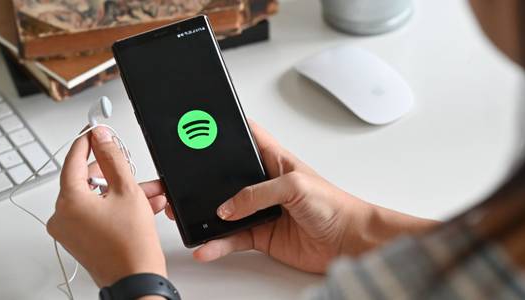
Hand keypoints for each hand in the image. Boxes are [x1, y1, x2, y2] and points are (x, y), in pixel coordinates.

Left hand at [47, 127, 166, 286]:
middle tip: (131, 166)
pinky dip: (118, 207)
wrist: (137, 279)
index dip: (87, 141)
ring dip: (123, 192)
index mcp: (69, 201)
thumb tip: (102, 136)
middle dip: (116, 173)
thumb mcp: (128, 190)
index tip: (96, 130)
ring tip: (150, 192)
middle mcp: (63, 216)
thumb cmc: (131, 245)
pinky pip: (98, 213)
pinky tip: (144, 205)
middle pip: (88, 180)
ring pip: (97, 198)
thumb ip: (113, 158)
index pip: (74, 160)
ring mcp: (70, 230)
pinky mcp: (81, 239)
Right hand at [151, 121, 435, 272]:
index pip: (245, 136)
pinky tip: (206, 247)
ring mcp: (259, 210)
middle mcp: (263, 184)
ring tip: (182, 215)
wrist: (347, 241)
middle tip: (176, 181)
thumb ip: (258, 193)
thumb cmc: (334, 205)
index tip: (199, 125)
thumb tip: (228, 206)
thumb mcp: (296, 186)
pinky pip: (231, 239)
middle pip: (224, 177)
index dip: (224, 129)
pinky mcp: (260, 235)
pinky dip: (217, 244)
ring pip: (223, 211)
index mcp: (274, 160)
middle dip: (200, 179)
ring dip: (203, 214)